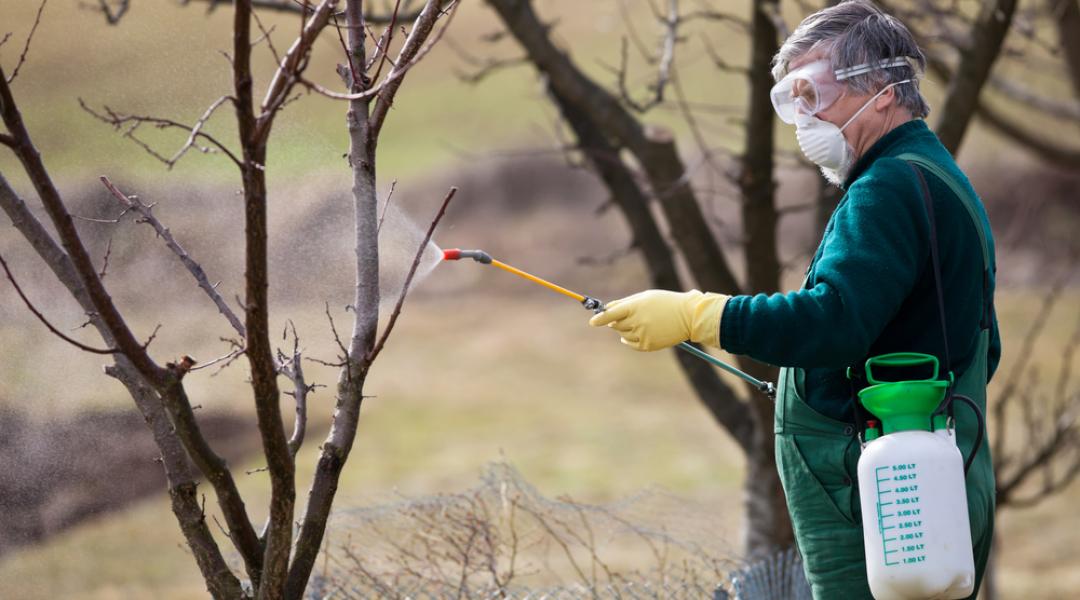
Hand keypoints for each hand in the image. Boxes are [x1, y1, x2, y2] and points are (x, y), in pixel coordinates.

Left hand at [589, 289, 728, 351]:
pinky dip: (629, 340)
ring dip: (625, 329)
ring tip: (640, 322)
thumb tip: (606, 310)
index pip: (611, 314)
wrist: (688, 316)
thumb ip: (624, 303)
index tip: (592, 322)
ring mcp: (643, 334)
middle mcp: (638, 321)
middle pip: (615, 324)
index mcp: (636, 307)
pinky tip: (637, 333)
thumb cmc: (665, 302)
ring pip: (623, 334)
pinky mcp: (648, 345)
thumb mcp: (645, 297)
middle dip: (616, 321)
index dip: (600, 318)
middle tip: (628, 316)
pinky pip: (631, 344)